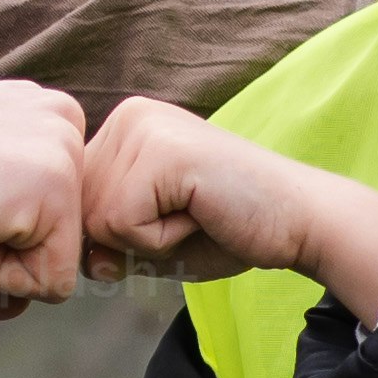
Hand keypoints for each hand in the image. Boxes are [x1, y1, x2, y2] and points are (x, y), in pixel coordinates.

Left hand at [80, 96, 377, 323]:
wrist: (300, 220)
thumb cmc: (231, 228)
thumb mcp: (152, 238)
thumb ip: (108, 244)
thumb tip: (81, 261)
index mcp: (124, 127)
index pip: (77, 204)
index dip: (121, 235)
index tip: (178, 216)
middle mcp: (128, 116)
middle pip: (82, 213)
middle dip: (132, 239)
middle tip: (192, 217)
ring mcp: (144, 128)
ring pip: (97, 223)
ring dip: (148, 241)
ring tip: (196, 214)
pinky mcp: (161, 152)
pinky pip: (122, 226)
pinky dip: (161, 241)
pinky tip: (200, 214)